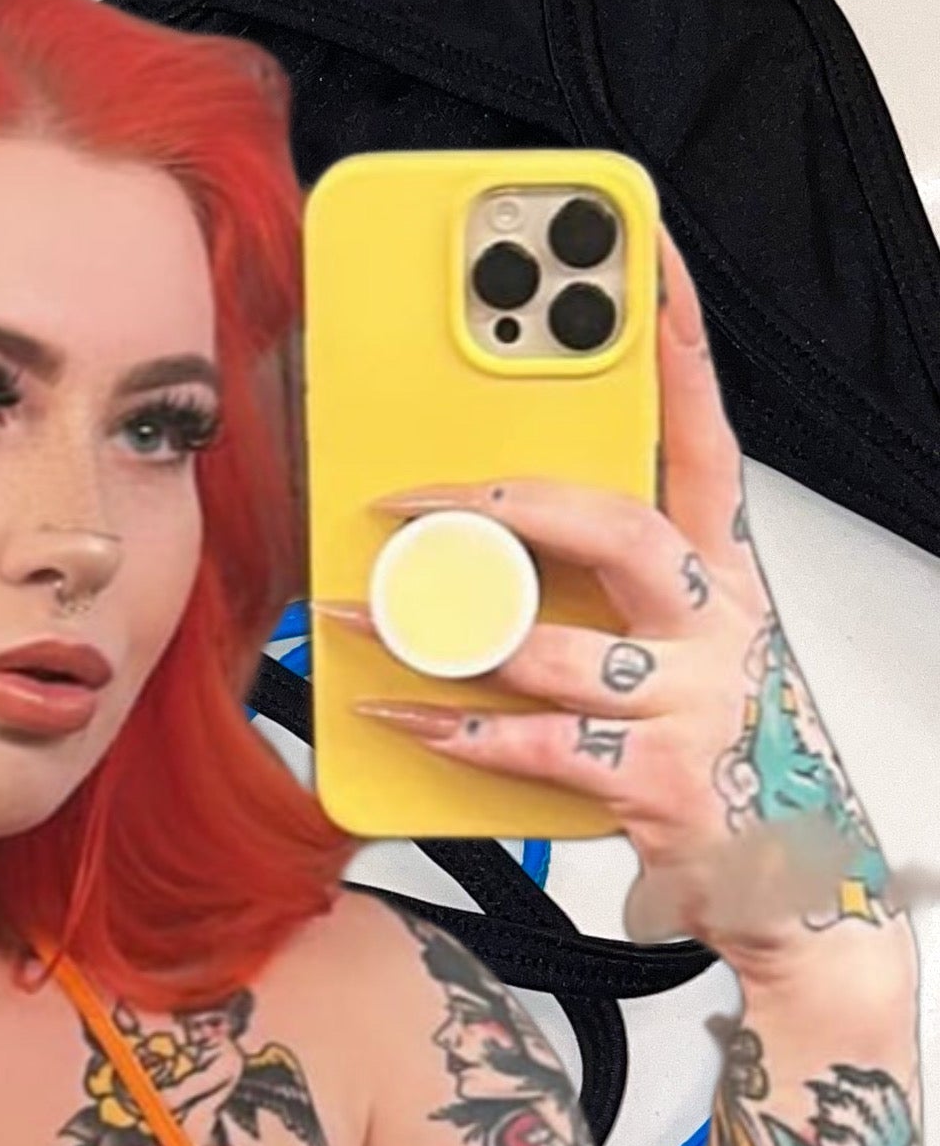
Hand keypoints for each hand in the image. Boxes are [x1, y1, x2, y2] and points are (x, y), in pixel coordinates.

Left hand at [344, 245, 890, 963]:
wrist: (790, 887)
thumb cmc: (710, 750)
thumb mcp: (668, 648)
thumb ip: (595, 586)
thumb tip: (469, 532)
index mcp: (722, 575)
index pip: (706, 437)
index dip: (678, 346)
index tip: (645, 258)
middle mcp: (718, 626)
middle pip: (618, 528)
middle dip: (502, 507)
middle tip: (407, 496)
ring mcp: (694, 702)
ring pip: (554, 644)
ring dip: (439, 632)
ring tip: (356, 613)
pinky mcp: (661, 781)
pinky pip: (536, 742)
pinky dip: (454, 730)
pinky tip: (395, 717)